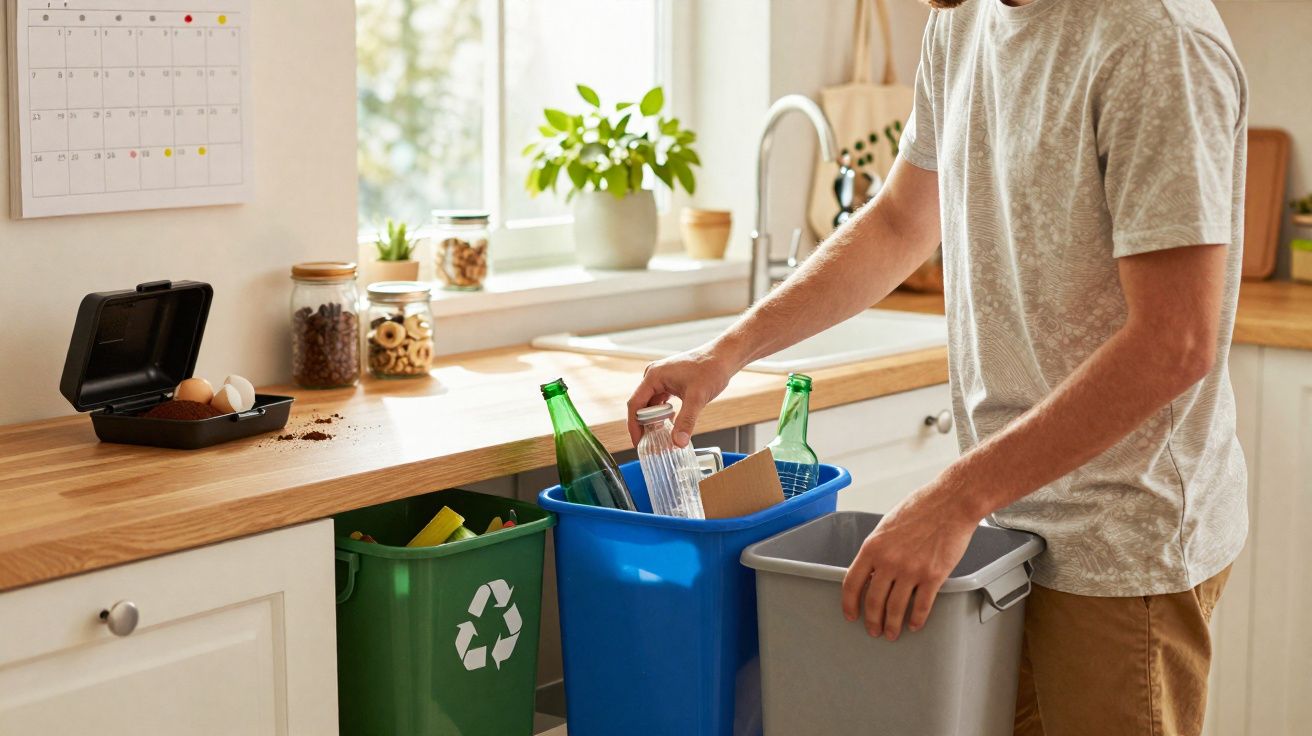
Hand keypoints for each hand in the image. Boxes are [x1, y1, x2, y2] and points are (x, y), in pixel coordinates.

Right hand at [627, 347, 736, 446]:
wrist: (724, 357)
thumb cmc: (711, 369)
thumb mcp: (697, 398)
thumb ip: (686, 421)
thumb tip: (678, 442)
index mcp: (653, 376)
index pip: (635, 405)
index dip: (634, 426)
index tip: (637, 442)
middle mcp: (654, 376)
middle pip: (641, 406)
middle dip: (645, 426)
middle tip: (650, 444)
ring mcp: (661, 379)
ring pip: (651, 404)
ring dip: (655, 421)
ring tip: (659, 437)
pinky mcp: (670, 382)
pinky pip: (660, 401)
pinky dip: (663, 414)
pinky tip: (671, 424)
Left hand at [840, 480, 977, 640]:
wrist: (950, 503)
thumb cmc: (920, 508)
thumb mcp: (887, 526)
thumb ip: (878, 549)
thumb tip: (872, 570)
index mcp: (873, 547)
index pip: (852, 583)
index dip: (849, 603)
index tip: (851, 614)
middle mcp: (888, 561)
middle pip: (874, 601)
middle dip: (872, 620)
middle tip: (873, 630)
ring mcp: (911, 570)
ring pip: (896, 608)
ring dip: (892, 625)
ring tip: (892, 633)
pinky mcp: (933, 576)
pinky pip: (921, 606)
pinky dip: (917, 619)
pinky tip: (915, 625)